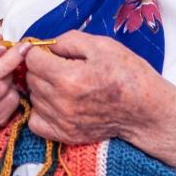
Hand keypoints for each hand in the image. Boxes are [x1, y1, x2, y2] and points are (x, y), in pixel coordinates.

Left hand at [24, 30, 170, 145]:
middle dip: (41, 68)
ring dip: (42, 88)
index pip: (31, 59)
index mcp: (68, 77)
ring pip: (33, 97)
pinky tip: (55, 103)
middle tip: (61, 66)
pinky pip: (35, 122)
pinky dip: (41, 111)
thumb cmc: (128, 74)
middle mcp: (61, 102)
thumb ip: (68, 40)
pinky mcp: (65, 135)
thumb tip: (46, 45)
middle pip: (30, 78)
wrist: (145, 110)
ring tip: (64, 84)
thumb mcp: (102, 45)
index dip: (40, 50)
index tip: (51, 51)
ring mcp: (62, 121)